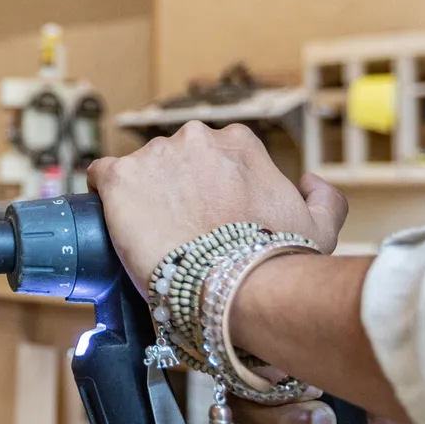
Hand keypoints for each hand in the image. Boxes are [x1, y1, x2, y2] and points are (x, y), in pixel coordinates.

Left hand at [85, 122, 347, 286]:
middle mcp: (196, 138)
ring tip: (149, 238)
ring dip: (141, 198)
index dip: (205, 191)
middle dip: (173, 191)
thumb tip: (309, 181)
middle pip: (173, 161)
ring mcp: (155, 155)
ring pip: (139, 172)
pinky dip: (103, 196)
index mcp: (238, 142)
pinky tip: (112, 219)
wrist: (234, 285)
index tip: (203, 219)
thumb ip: (324, 197)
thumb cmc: (277, 260)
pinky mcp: (121, 178)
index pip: (211, 158)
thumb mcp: (321, 228)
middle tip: (177, 233)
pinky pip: (100, 177)